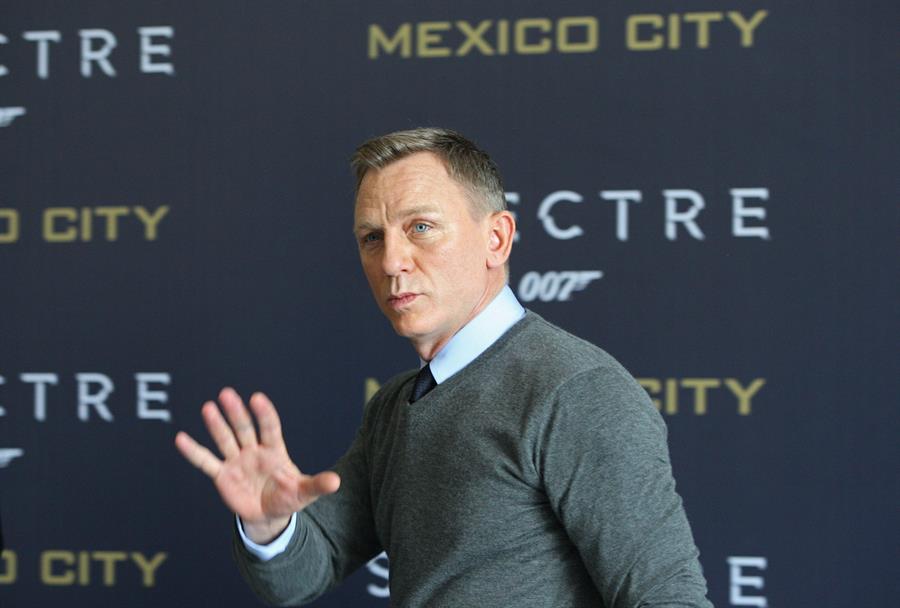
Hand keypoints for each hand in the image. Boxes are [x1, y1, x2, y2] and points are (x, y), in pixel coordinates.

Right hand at [175, 387, 340, 543]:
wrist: (269, 515)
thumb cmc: (288, 497)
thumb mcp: (304, 492)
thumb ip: (317, 485)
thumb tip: (337, 482)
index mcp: (275, 451)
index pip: (269, 428)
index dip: (264, 414)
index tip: (257, 398)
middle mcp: (254, 451)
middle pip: (244, 428)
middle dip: (236, 412)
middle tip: (227, 393)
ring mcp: (237, 461)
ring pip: (225, 439)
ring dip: (217, 425)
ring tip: (208, 407)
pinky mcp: (222, 476)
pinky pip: (206, 462)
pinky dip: (194, 452)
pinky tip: (180, 438)